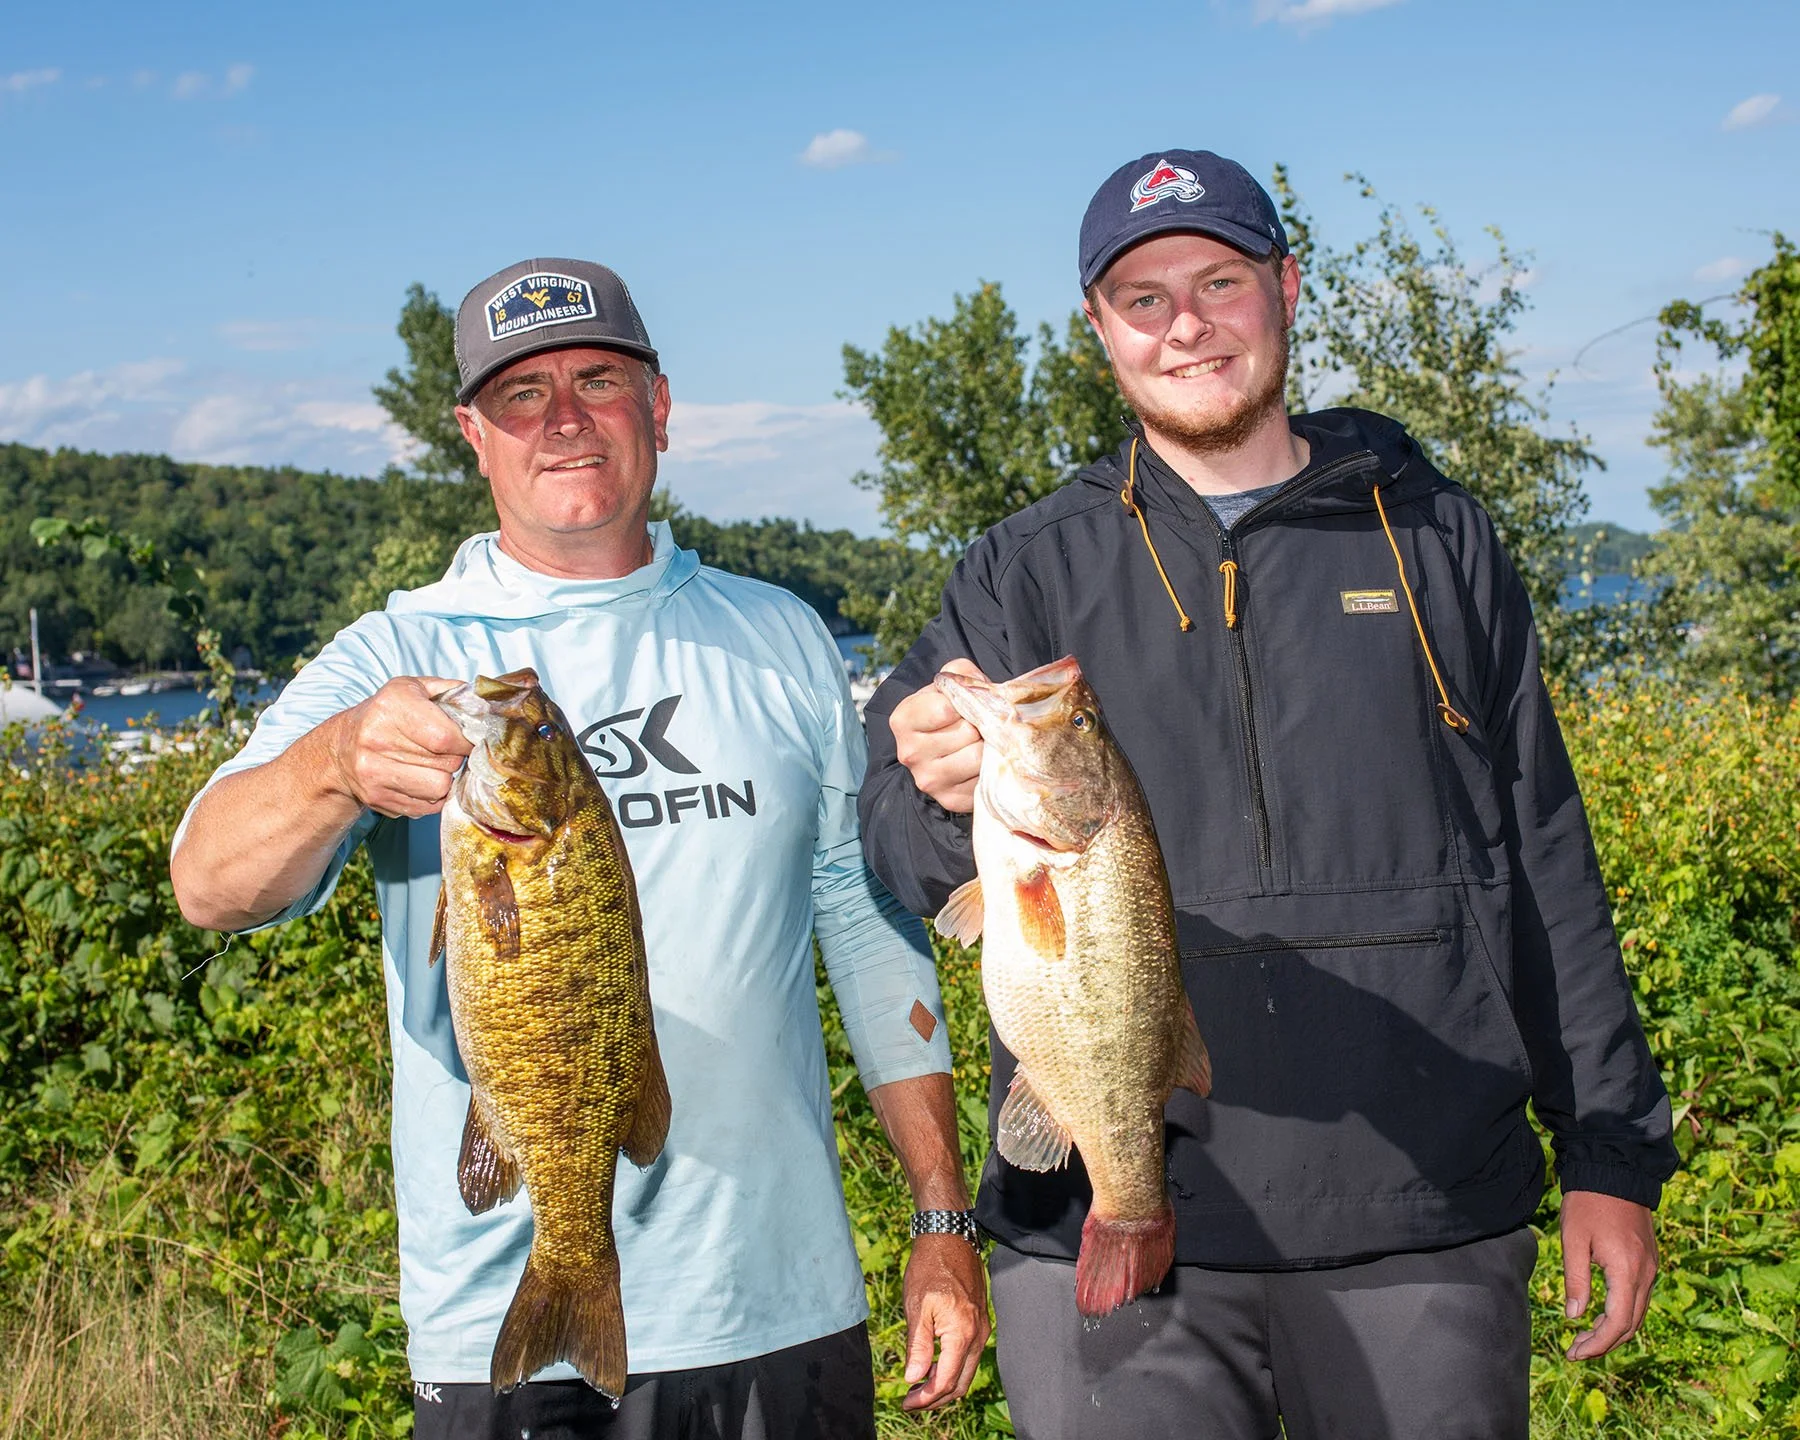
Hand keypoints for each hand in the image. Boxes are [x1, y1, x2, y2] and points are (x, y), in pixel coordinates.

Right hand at [325, 676, 471, 818]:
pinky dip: (431, 795)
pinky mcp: (376, 798)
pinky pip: (427, 806)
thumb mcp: (413, 688)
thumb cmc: (387, 714)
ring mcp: (373, 772)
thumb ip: (450, 690)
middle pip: (447, 763)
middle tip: (446, 751)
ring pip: (439, 788)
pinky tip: (420, 780)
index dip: (467, 742)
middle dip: (456, 758)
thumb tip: (485, 703)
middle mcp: (377, 739)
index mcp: (391, 707)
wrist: (341, 749)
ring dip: (444, 778)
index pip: (446, 737)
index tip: (470, 741)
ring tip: (433, 765)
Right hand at [889, 659, 986, 813]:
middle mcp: (909, 753)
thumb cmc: (949, 710)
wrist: (945, 745)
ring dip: (986, 746)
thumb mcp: (949, 682)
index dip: (964, 703)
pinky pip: (983, 779)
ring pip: (977, 757)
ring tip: (978, 742)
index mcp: (903, 720)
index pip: (945, 708)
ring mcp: (928, 780)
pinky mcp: (949, 799)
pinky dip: (988, 769)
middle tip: (974, 726)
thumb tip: (977, 688)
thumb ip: (961, 673)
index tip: (961, 707)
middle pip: (966, 732)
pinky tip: (978, 763)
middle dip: (978, 725)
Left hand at [900, 1234, 989, 1411]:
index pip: (946, 1381)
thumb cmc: (930, 1268)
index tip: (906, 1403)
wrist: (949, 1238)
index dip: (926, 1398)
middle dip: (936, 1398)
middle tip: (910, 1400)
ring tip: (917, 1386)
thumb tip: (913, 1378)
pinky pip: (968, 1356)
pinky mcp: (979, 1322)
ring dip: (943, 1384)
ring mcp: (982, 1328)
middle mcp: (978, 1335)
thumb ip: (918, 1346)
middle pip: (960, 1383)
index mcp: (962, 1333)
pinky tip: (932, 1365)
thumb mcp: (917, 1307)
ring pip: (966, 1371)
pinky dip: (952, 1367)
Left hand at [1561, 1190, 1657, 1359]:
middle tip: (1574, 1351)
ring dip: (1613, 1331)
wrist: (1614, 1170)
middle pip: (1631, 1324)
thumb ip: (1576, 1280)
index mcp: (1628, 1270)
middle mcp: (1646, 1274)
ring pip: (1637, 1313)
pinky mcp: (1649, 1261)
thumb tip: (1575, 1316)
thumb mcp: (1573, 1239)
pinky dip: (1621, 1314)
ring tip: (1583, 1339)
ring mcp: (1651, 1268)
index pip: (1617, 1323)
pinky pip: (1639, 1298)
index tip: (1574, 1353)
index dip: (1597, 1344)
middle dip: (1604, 1343)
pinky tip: (1600, 1316)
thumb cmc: (1588, 1203)